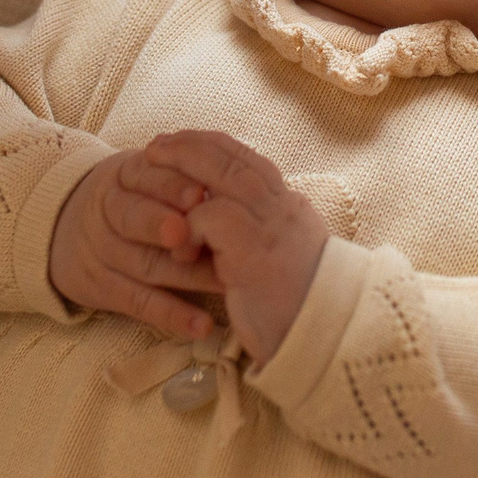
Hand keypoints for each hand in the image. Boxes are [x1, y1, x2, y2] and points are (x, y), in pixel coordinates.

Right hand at [49, 149, 222, 338]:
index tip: (202, 193)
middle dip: (165, 225)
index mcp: (124, 175)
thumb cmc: (133, 196)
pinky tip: (202, 324)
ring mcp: (102, 253)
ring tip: (225, 281)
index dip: (172, 186)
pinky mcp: (102, 290)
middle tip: (198, 234)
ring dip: (186, 274)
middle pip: (133, 218)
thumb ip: (182, 174)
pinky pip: (139, 304)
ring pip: (144, 264)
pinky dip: (172, 315)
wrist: (66, 229)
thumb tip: (234, 176)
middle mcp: (107, 211)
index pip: (145, 176)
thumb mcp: (146, 175)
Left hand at [144, 131, 328, 361]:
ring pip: (222, 174)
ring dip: (183, 168)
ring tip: (150, 170)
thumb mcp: (283, 259)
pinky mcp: (253, 249)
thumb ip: (262, 233)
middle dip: (191, 144)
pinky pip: (211, 216)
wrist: (326, 336)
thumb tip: (229, 218)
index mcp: (289, 208)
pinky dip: (189, 224)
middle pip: (234, 157)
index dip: (214, 146)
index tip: (184, 141)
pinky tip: (179, 246)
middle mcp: (283, 207)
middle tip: (156, 144)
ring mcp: (271, 224)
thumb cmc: (297, 306)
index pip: (249, 160)